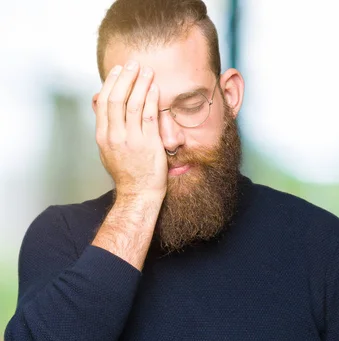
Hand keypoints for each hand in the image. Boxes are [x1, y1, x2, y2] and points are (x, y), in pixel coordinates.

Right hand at [95, 61, 166, 199]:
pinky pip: (149, 116)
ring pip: (133, 104)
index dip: (111, 83)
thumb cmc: (126, 171)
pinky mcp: (148, 144)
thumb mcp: (107, 148)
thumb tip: (98, 101)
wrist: (138, 192)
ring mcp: (131, 139)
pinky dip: (151, 99)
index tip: (118, 70)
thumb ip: (105, 125)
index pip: (103, 102)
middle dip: (125, 78)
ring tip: (146, 71)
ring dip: (140, 84)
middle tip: (133, 64)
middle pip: (116, 99)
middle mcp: (114, 135)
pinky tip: (155, 88)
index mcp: (103, 135)